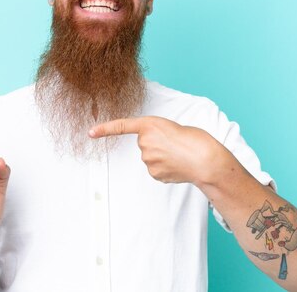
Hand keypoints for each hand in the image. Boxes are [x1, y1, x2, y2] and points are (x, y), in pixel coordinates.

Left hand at [89, 116, 224, 184]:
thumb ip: (157, 137)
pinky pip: (155, 169)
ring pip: (150, 157)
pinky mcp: (153, 173)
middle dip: (156, 144)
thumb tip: (152, 155)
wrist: (205, 160)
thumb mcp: (173, 129)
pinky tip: (177, 165)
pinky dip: (165, 168)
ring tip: (178, 154)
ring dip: (162, 156)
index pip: (122, 126)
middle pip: (144, 143)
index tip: (90, 133)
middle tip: (174, 143)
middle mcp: (145, 141)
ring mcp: (148, 159)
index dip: (105, 129)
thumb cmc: (195, 140)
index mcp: (150, 124)